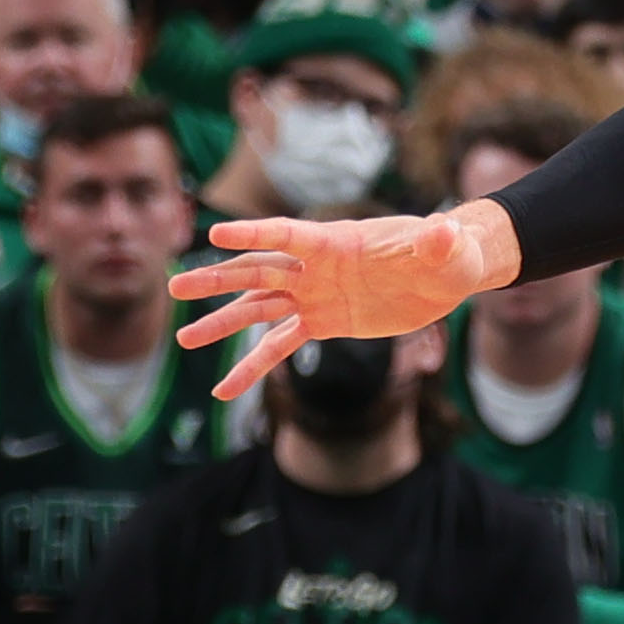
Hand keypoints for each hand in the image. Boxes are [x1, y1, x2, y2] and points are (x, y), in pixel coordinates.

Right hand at [172, 206, 510, 397]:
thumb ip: (440, 242)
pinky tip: (224, 390)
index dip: (255, 234)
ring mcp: (314, 296)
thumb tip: (445, 232)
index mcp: (337, 242)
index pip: (288, 234)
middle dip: (217, 280)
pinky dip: (252, 367)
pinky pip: (279, 347)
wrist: (445, 275)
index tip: (215, 235)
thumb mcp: (448, 249)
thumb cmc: (448, 253)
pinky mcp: (322, 323)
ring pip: (258, 309)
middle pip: (257, 271)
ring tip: (183, 340)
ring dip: (221, 323)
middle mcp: (316, 268)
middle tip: (175, 288)